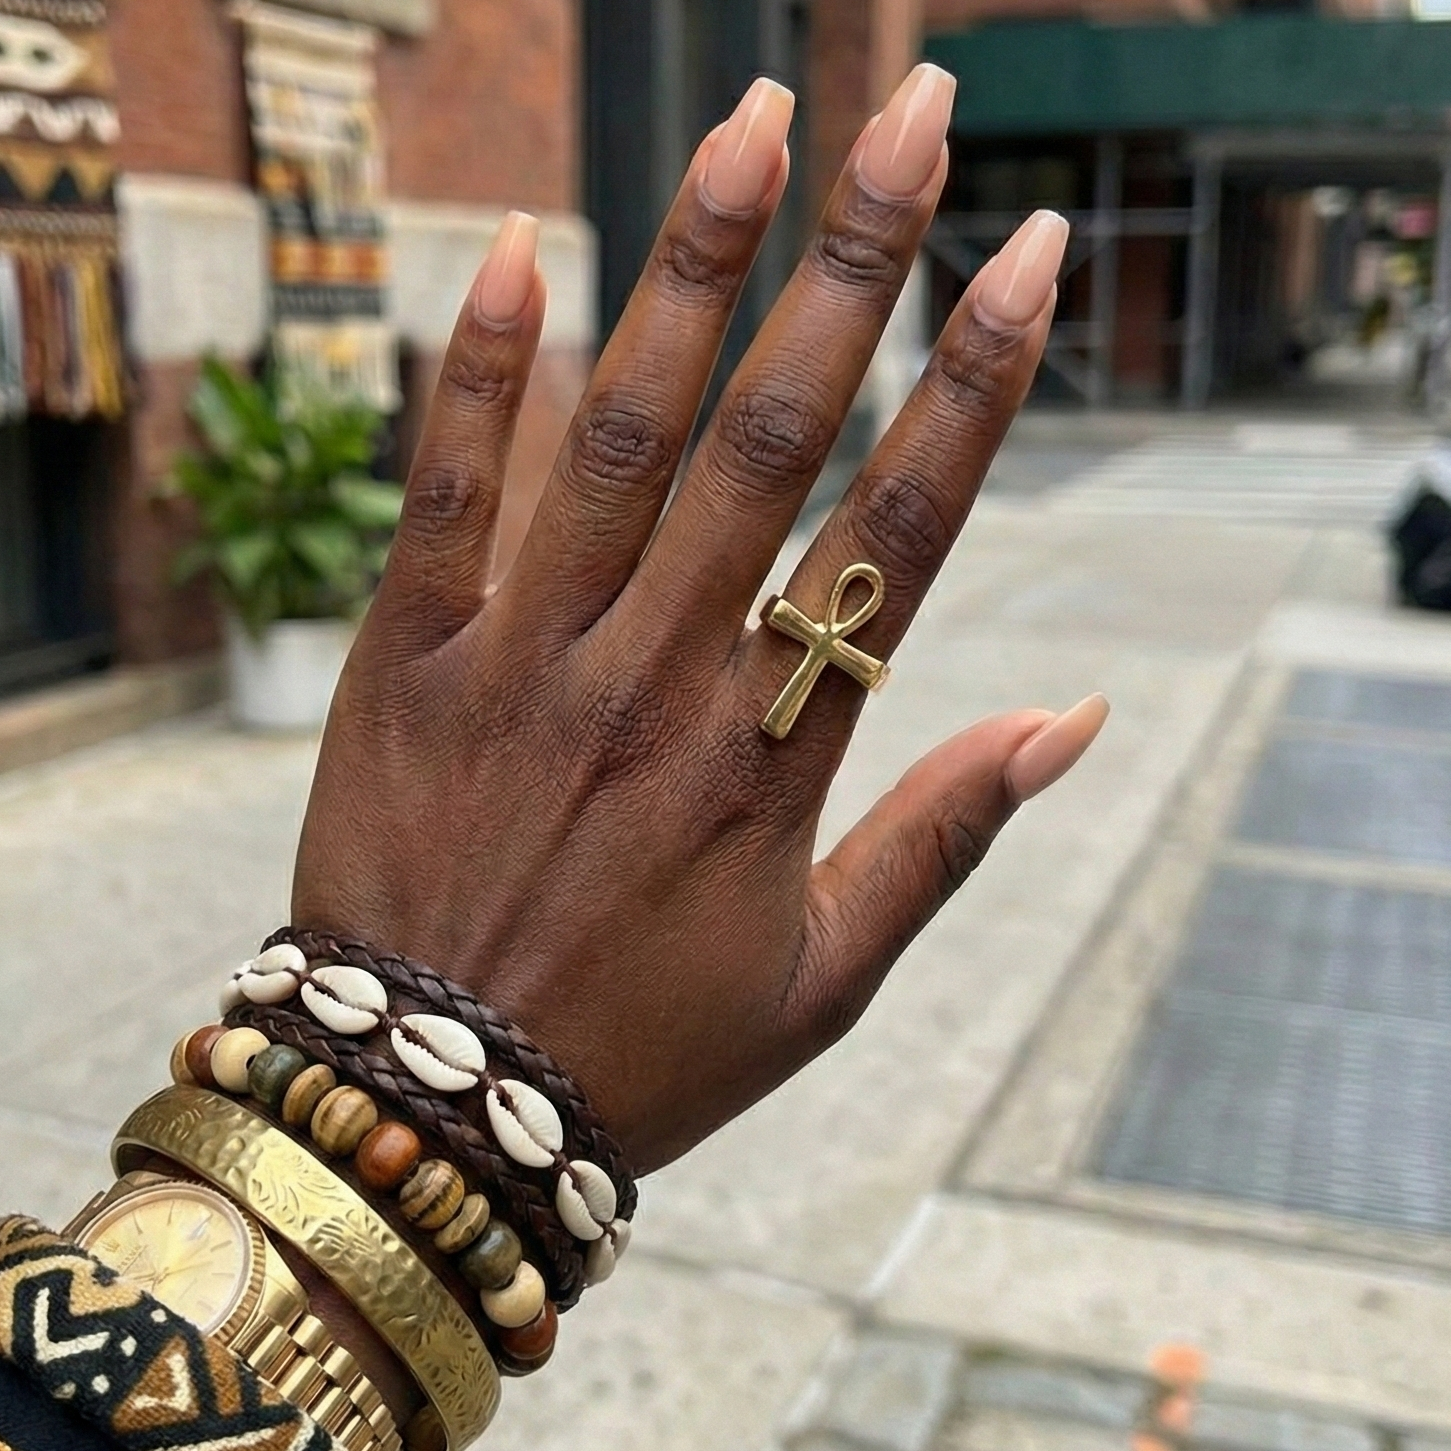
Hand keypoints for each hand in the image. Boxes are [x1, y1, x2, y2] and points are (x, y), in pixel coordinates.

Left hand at [293, 63, 1106, 1174]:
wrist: (437, 1108)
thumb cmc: (644, 1052)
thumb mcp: (825, 978)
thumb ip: (945, 837)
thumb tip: (1076, 720)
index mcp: (773, 758)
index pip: (901, 532)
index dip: (975, 382)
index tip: (1026, 254)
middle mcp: (660, 682)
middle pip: (777, 439)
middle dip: (855, 259)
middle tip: (910, 111)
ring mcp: (526, 663)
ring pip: (625, 436)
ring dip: (694, 270)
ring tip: (753, 124)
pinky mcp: (406, 665)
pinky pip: (444, 497)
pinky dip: (480, 372)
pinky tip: (521, 246)